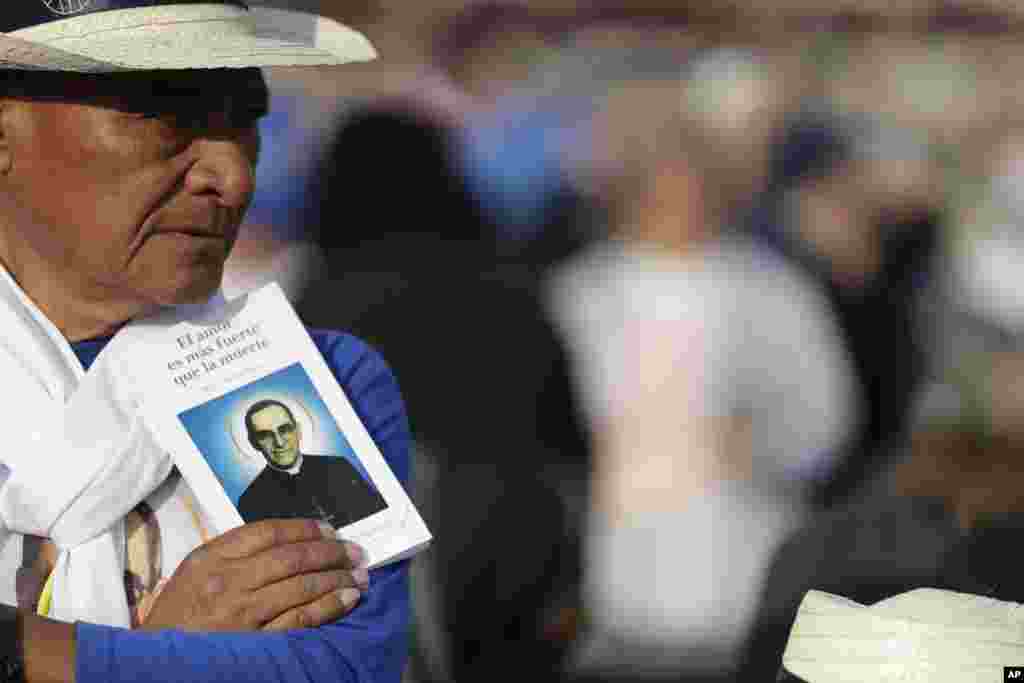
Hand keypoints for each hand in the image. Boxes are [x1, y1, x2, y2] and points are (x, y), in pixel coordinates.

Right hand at [140, 519, 368, 631]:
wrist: (157, 664)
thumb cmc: (179, 615)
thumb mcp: (196, 571)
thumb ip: (233, 551)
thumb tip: (287, 539)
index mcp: (212, 557)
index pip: (269, 532)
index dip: (306, 528)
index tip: (330, 530)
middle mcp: (228, 580)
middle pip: (292, 556)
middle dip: (330, 551)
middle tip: (355, 551)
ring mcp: (243, 611)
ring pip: (302, 585)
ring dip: (337, 576)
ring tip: (359, 574)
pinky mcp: (256, 640)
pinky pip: (301, 618)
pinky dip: (329, 605)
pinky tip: (347, 598)